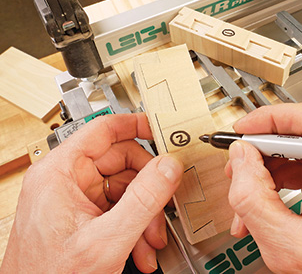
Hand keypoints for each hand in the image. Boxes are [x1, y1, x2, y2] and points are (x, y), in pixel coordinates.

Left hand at [0, 113, 182, 272]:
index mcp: (59, 173)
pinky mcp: (82, 217)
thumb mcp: (107, 239)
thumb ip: (143, 199)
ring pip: (125, 189)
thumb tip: (169, 166)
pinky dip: (134, 227)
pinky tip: (140, 249)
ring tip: (150, 240)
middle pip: (122, 163)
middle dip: (148, 190)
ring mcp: (74, 200)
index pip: (103, 130)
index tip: (162, 128)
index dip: (136, 125)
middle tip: (164, 206)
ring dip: (145, 214)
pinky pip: (118, 209)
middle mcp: (65, 181)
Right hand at [225, 102, 301, 272]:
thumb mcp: (291, 247)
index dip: (275, 121)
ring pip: (301, 155)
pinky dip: (278, 184)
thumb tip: (240, 158)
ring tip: (245, 193)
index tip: (246, 129)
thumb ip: (257, 200)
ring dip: (267, 171)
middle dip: (265, 153)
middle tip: (239, 163)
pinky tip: (261, 202)